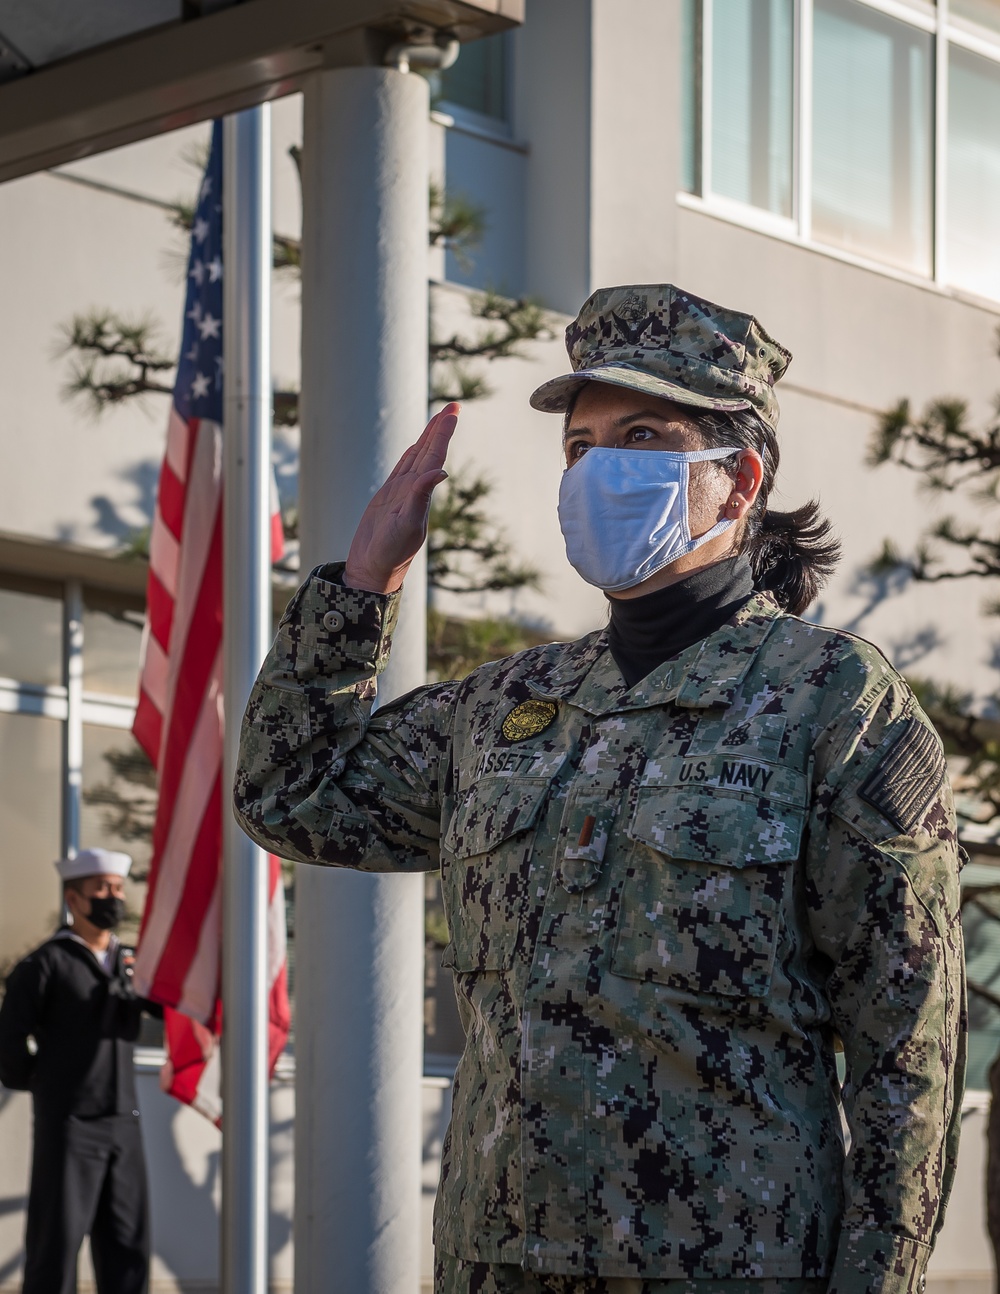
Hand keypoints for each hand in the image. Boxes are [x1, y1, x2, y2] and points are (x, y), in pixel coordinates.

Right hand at [343, 403, 458, 593]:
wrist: (373, 569)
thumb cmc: (391, 553)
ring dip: (428, 437)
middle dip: (441, 428)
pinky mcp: (388, 498)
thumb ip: (420, 497)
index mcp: (421, 493)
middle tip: (454, 405)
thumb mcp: (407, 524)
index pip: (435, 456)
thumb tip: (439, 472)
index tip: (454, 411)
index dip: (443, 433)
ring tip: (439, 418)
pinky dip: (410, 455)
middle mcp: (414, 490)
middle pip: (429, 451)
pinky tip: (417, 446)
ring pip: (417, 457)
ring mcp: (401, 493)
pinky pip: (402, 469)